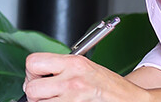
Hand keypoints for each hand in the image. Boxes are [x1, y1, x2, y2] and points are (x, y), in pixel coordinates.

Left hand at [23, 53, 149, 101]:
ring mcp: (74, 97)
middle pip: (32, 88)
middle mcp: (72, 80)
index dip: (31, 72)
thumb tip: (34, 76)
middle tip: (45, 94)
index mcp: (73, 63)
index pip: (33, 62)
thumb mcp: (84, 67)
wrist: (129, 99)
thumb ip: (60, 68)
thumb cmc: (108, 85)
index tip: (37, 77)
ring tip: (58, 99)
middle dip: (35, 94)